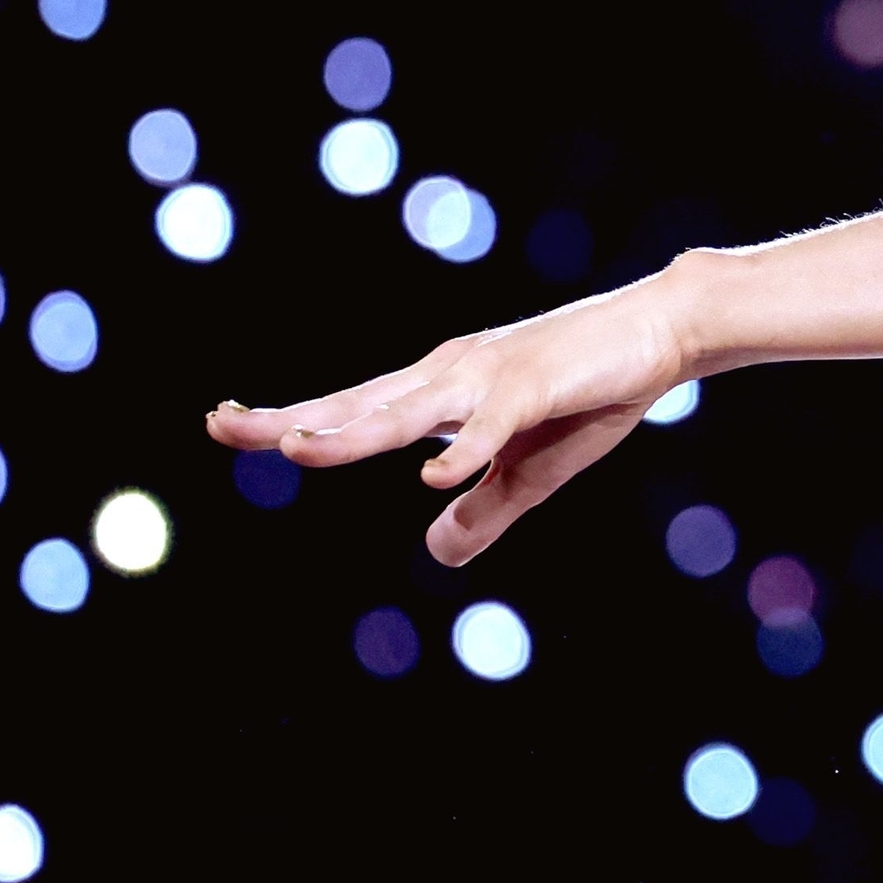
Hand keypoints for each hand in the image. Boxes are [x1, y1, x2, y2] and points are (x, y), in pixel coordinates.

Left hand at [203, 273, 694, 566]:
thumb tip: (437, 551)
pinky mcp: (534, 387)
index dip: (292, 419)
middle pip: (357, 403)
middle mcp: (450, 376)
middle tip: (220, 423)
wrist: (662, 331)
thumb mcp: (531, 470)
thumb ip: (482, 510)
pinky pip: (490, 425)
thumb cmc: (593, 392)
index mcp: (441, 392)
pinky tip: (431, 480)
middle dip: (290, 419)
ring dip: (353, 433)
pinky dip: (461, 452)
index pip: (352, 408)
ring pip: (407, 412)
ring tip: (297, 450)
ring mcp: (489, 378)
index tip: (226, 422)